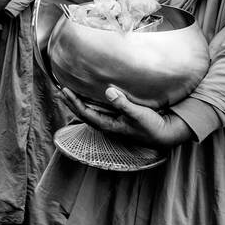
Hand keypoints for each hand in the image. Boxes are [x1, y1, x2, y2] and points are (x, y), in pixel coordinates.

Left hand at [57, 85, 191, 149]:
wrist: (164, 135)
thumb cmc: (151, 126)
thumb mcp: (138, 114)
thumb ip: (123, 103)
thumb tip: (108, 91)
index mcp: (109, 126)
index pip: (85, 113)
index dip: (73, 102)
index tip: (65, 91)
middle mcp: (107, 126)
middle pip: (83, 113)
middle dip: (71, 102)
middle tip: (60, 90)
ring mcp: (112, 123)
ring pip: (90, 112)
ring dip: (79, 102)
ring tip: (70, 92)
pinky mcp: (118, 119)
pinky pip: (99, 111)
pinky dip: (90, 103)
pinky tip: (89, 97)